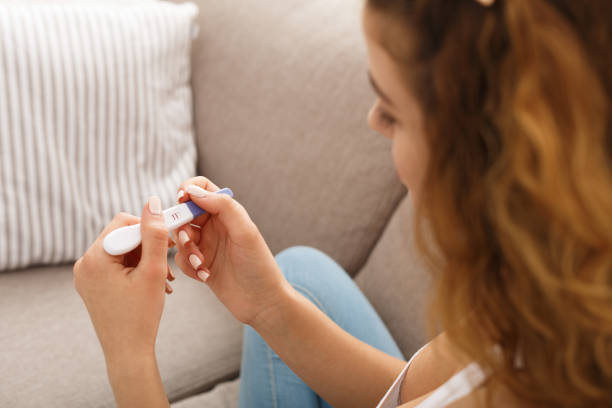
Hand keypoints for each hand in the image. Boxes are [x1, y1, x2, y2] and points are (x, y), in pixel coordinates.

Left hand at [74, 196, 174, 362]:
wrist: (128, 353)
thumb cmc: (141, 315)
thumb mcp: (152, 271)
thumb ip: (154, 234)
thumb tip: (152, 201)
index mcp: (94, 258)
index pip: (124, 223)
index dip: (150, 230)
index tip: (170, 243)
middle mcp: (84, 264)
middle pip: (122, 236)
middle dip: (148, 248)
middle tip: (167, 267)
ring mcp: (86, 276)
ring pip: (122, 251)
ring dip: (145, 260)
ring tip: (162, 280)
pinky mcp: (93, 285)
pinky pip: (116, 265)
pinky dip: (135, 269)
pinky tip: (151, 284)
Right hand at [173, 177, 290, 325]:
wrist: (262, 302)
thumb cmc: (259, 266)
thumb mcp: (245, 232)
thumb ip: (223, 207)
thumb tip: (194, 191)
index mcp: (227, 213)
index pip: (201, 188)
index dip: (187, 190)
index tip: (181, 201)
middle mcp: (215, 226)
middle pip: (184, 213)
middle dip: (182, 227)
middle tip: (190, 241)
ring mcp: (207, 245)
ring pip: (180, 237)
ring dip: (186, 250)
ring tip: (202, 264)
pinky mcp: (201, 264)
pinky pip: (181, 259)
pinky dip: (189, 267)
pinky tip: (205, 275)